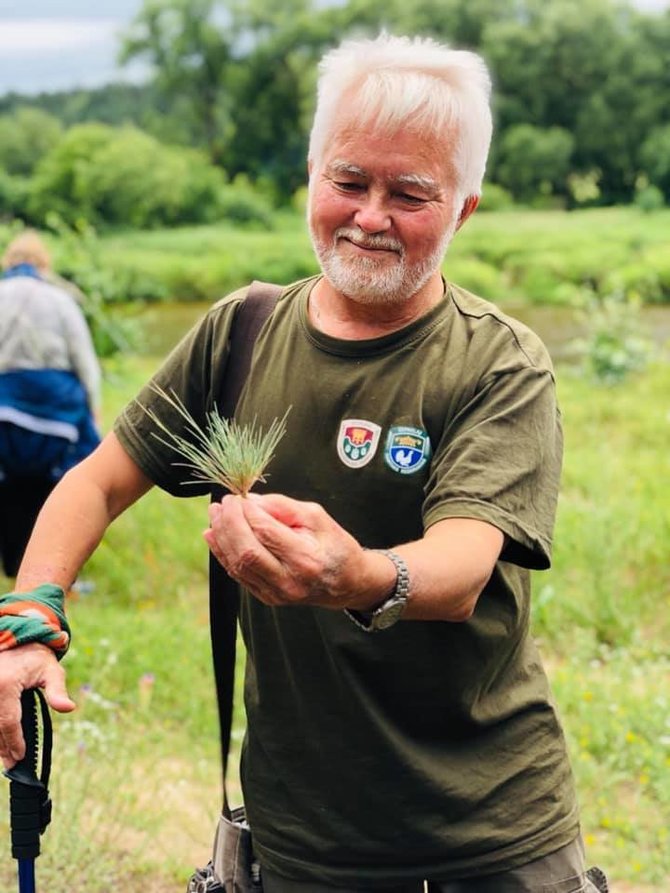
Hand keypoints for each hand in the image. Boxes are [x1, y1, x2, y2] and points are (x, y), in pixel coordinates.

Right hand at [0, 643, 75, 769]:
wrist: (15, 638)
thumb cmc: (35, 655)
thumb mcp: (51, 670)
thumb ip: (58, 691)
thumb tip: (69, 708)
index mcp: (5, 685)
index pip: (9, 722)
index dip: (15, 742)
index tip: (21, 757)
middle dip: (3, 748)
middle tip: (12, 765)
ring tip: (5, 756)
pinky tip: (1, 740)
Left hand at [203, 493, 389, 609]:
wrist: (347, 583)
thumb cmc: (335, 546)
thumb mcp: (317, 517)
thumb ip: (282, 507)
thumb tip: (251, 501)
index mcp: (306, 558)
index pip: (265, 532)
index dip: (246, 512)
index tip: (239, 496)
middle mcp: (289, 581)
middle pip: (246, 551)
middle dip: (229, 523)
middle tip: (224, 503)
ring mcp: (276, 593)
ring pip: (237, 564)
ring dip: (222, 537)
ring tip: (216, 514)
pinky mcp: (266, 597)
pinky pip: (237, 574)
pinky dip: (222, 553)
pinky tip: (215, 534)